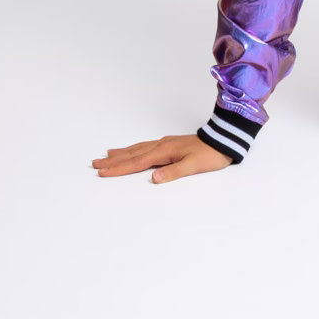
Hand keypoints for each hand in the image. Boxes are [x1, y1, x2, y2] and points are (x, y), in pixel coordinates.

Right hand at [91, 133, 232, 183]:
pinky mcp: (169, 145)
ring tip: (106, 155)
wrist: (224, 140)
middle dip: (113, 160)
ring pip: (137, 149)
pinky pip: (145, 147)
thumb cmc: (210, 154)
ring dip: (121, 153)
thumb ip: (174, 172)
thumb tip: (153, 179)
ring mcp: (165, 144)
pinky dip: (133, 149)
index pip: (136, 162)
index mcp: (164, 152)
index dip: (118, 168)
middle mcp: (161, 146)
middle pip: (132, 154)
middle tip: (94, 163)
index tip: (101, 172)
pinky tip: (131, 150)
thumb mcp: (194, 166)